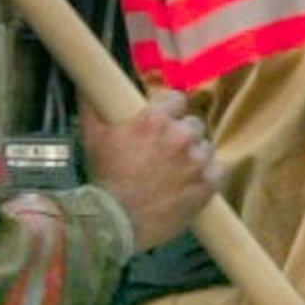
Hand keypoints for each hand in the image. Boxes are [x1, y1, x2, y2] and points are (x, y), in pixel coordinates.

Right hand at [83, 92, 219, 251]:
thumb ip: (91, 103)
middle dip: (181, 135)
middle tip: (166, 151)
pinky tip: (192, 183)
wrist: (113, 221)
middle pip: (193, 124)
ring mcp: (196, 162)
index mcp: (155, 120)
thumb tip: (86, 84)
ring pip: (205, 148)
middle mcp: (180, 136)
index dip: (170, 111)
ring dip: (194, 156)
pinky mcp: (206, 186)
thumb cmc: (103, 177)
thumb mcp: (92, 135)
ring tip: (177, 171)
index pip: (177, 99)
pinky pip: (217, 171)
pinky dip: (207, 176)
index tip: (164, 121)